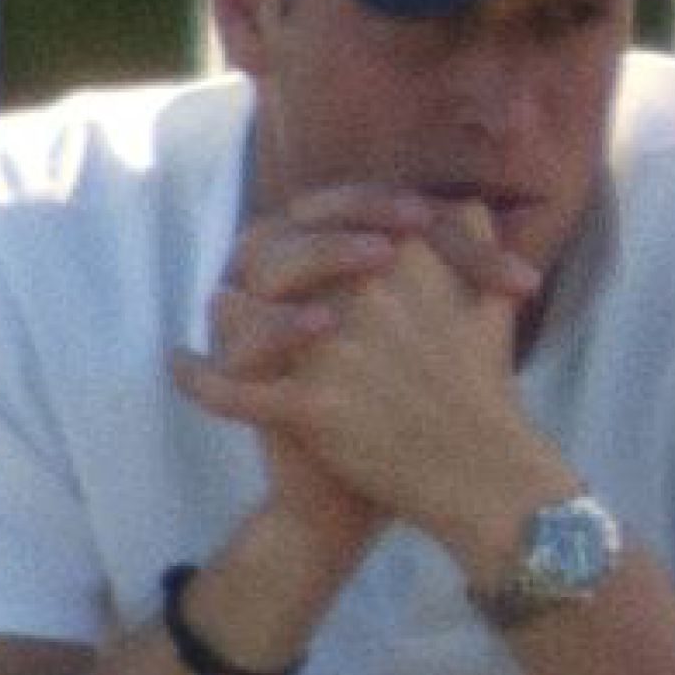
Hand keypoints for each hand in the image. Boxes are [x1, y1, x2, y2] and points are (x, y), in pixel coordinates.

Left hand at [177, 190, 540, 543]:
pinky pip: (230, 387)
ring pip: (239, 310)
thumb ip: (473, 239)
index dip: (303, 223)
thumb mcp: (494, 299)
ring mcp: (333, 348)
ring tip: (216, 315)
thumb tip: (459, 200)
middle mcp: (365, 291)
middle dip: (254, 263)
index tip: (291, 230)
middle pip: (272, 254)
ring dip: (223, 314)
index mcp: (406, 256)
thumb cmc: (486, 388)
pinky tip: (180, 364)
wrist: (484, 474)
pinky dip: (196, 379)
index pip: (325, 215)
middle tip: (248, 276)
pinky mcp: (312, 404)